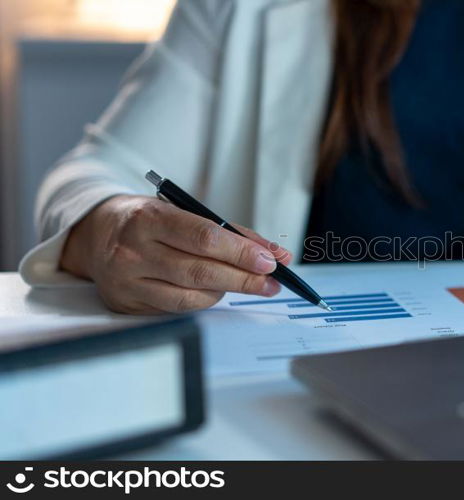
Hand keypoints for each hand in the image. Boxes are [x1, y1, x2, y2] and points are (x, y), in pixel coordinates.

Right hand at [60, 195, 291, 314]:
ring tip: (245, 285)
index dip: (241, 252)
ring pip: (190, 297)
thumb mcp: (183, 212)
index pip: (204, 238)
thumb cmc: (148, 221)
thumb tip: (276, 254)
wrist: (95, 234)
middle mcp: (132, 252)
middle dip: (244, 279)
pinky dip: (203, 301)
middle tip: (272, 283)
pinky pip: (176, 310)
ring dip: (226, 292)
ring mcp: (127, 282)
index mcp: (148, 219)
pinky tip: (214, 292)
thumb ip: (231, 233)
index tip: (270, 261)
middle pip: (200, 271)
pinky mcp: (127, 305)